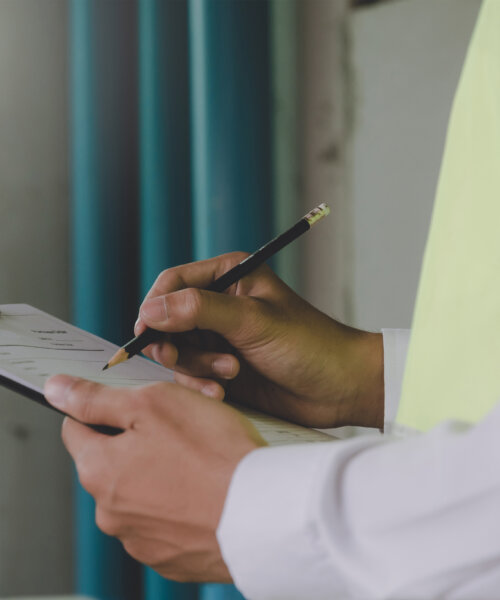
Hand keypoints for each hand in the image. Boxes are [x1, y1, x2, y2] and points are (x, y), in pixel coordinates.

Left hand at [44, 375, 264, 581]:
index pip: (76, 428)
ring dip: (158, 475)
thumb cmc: (213, 454)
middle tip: (179, 429)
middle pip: (110, 462)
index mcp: (99, 470)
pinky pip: (163, 522)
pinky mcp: (170, 558)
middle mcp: (111, 513)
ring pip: (138, 492)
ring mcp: (140, 541)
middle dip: (136, 442)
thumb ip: (97, 398)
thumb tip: (56, 389)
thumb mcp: (153, 404)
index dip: (103, 408)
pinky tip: (205, 491)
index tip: (131, 404)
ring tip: (199, 462)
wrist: (264, 512)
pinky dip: (178, 505)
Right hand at [135, 253, 383, 428]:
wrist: (338, 387)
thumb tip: (150, 310)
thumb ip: (199, 310)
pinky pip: (192, 376)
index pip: (173, 282)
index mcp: (229, 276)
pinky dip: (202, 386)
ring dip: (196, 368)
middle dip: (175, 344)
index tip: (143, 333)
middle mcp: (220, 304)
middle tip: (179, 360)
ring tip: (230, 373)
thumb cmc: (308, 344)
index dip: (154, 306)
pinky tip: (224, 393)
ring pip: (178, 351)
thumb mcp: (252, 321)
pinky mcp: (222, 367)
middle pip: (168, 320)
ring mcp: (220, 338)